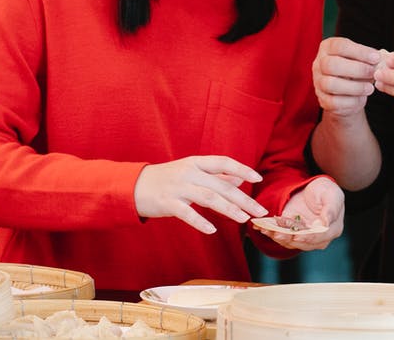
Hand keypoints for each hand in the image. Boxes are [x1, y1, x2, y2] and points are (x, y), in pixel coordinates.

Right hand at [134, 156, 267, 234]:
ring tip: (244, 220)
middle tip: (260, 211)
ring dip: (229, 209)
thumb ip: (216, 175)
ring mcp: (177, 187)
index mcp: (195, 163)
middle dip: (243, 199)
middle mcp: (188, 172)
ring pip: (209, 198)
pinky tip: (212, 230)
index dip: (242, 169)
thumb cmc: (166, 179)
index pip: (223, 162)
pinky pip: (187, 213)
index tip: (258, 179)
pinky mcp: (167, 203)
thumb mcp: (191, 172)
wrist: (133, 186)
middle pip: (221, 185)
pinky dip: (200, 222)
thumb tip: (240, 178)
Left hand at [253, 177, 344, 250]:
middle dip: (288, 238)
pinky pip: (282, 236)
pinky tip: (263, 227)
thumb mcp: (332, 195)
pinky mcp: (292, 234)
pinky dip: (272, 232)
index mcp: (333, 229)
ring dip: (278, 236)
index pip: (320, 237)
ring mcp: (305, 237)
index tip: (296, 236)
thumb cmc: (325, 191)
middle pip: (303, 242)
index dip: (308, 237)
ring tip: (266, 229)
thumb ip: (331, 209)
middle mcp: (319, 238)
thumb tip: (326, 223)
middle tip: (277, 233)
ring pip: (291, 241)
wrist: (312, 190)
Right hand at [312, 37, 381, 116]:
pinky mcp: (322, 99)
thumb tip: (381, 61)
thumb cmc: (356, 72)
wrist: (348, 94)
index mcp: (327, 48)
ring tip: (370, 88)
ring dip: (354, 86)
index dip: (359, 51)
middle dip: (356, 69)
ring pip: (331, 84)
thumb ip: (370, 59)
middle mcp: (318, 64)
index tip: (376, 58)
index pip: (340, 46)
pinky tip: (361, 98)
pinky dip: (351, 101)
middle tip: (373, 73)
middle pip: (332, 64)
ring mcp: (318, 82)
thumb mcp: (362, 61)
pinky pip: (334, 101)